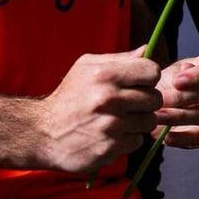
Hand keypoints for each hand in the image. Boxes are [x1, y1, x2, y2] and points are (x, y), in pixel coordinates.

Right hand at [36, 53, 161, 177]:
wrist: (42, 132)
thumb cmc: (68, 97)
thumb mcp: (85, 68)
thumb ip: (118, 59)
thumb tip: (146, 50)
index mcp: (104, 75)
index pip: (151, 71)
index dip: (147, 77)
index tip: (137, 84)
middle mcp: (109, 99)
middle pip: (155, 98)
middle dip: (144, 101)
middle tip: (127, 104)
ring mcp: (111, 125)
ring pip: (149, 121)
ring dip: (137, 122)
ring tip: (118, 120)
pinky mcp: (111, 147)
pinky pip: (137, 141)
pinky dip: (127, 140)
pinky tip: (111, 135)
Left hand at [156, 54, 198, 149]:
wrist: (162, 104)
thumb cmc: (169, 83)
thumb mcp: (170, 72)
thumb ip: (178, 71)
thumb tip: (187, 68)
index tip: (177, 81)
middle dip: (182, 97)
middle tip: (161, 100)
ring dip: (180, 117)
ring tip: (159, 116)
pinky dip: (184, 138)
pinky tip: (167, 136)